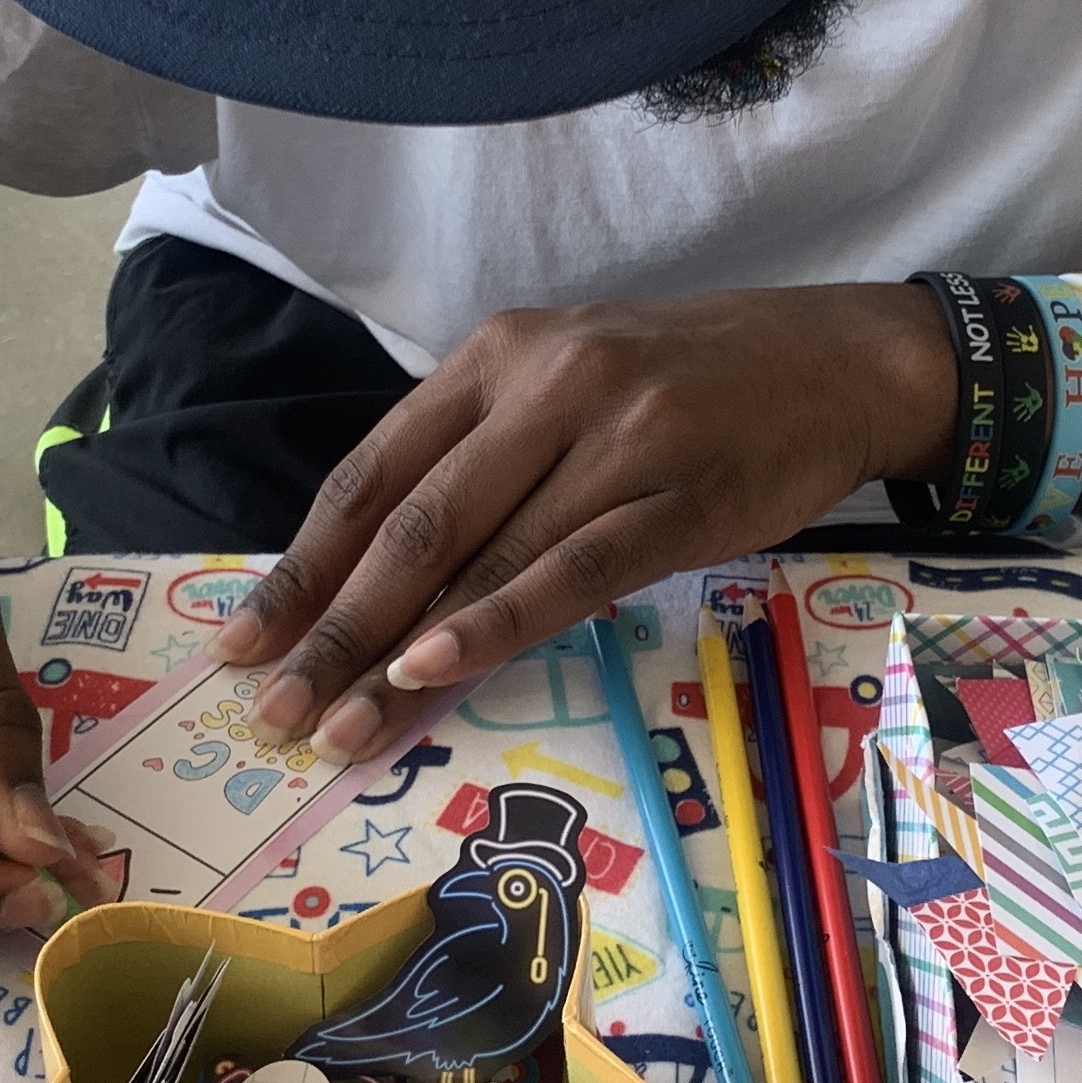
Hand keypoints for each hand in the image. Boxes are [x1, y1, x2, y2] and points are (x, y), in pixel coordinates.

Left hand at [211, 283, 954, 756]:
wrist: (839, 361)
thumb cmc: (694, 386)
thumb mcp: (571, 387)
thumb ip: (486, 459)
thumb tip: (385, 578)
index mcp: (499, 355)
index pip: (373, 471)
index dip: (302, 563)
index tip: (242, 640)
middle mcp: (545, 385)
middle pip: (410, 520)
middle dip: (329, 625)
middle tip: (270, 708)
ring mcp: (614, 439)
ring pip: (478, 554)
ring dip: (396, 651)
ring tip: (338, 727)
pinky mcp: (676, 498)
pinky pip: (568, 572)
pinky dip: (494, 624)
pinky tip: (436, 671)